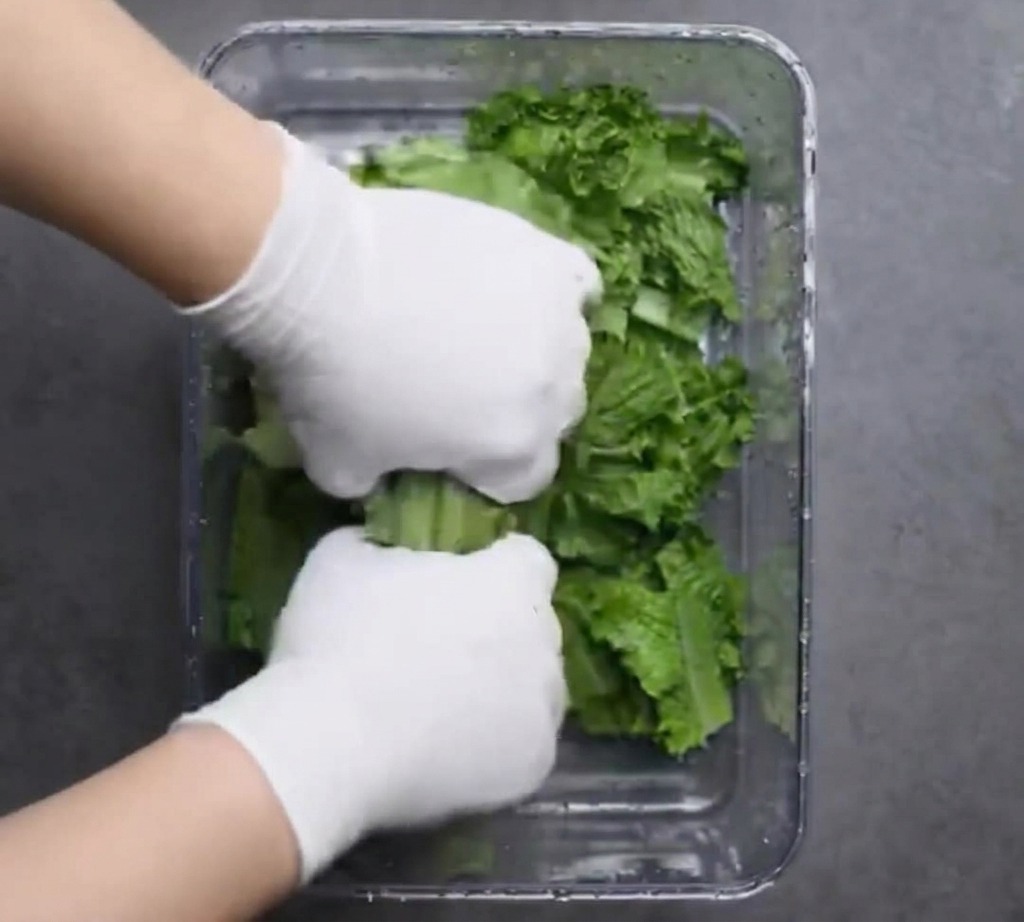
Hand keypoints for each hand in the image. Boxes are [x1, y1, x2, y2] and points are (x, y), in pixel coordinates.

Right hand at [178, 527, 565, 880]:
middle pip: (534, 626)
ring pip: (534, 689)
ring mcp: (541, 710)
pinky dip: (496, 745)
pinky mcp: (531, 767)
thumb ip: (380, 542)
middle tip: (443, 645)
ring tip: (444, 704)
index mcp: (511, 583)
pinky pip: (524, 746)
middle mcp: (542, 643)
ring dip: (504, 687)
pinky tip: (450, 748)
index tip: (461, 581)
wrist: (327, 745)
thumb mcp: (341, 557)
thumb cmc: (337, 640)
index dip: (496, 565)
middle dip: (500, 628)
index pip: (528, 559)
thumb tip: (383, 549)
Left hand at [195, 125, 599, 502]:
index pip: (524, 479)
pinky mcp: (547, 259)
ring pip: (567, 351)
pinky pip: (577, 284)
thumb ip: (378, 484)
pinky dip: (555, 294)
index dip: (486, 470)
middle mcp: (553, 390)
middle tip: (461, 386)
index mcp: (514, 448)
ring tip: (482, 329)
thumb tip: (384, 478)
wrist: (320, 276)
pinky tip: (519, 292)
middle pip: (552, 415)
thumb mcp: (340, 465)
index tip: (451, 448)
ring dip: (534, 350)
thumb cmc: (333, 380)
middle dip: (514, 410)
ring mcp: (558, 320)